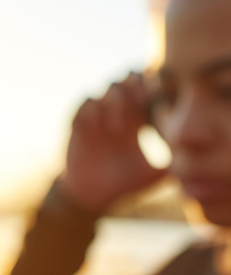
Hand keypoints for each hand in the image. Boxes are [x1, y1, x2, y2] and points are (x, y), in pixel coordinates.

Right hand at [58, 72, 167, 211]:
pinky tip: (99, 130)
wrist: (93, 198)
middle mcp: (118, 112)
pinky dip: (94, 109)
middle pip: (128, 76)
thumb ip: (173, 162)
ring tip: (119, 128)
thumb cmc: (124, 185)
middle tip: (142, 102)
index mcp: (137, 118)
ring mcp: (98, 117)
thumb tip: (196, 158)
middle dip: (136, 84)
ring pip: (108, 86)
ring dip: (117, 102)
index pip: (147, 85)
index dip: (153, 84)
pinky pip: (85, 101)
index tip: (158, 99)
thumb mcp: (154, 174)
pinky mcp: (78, 125)